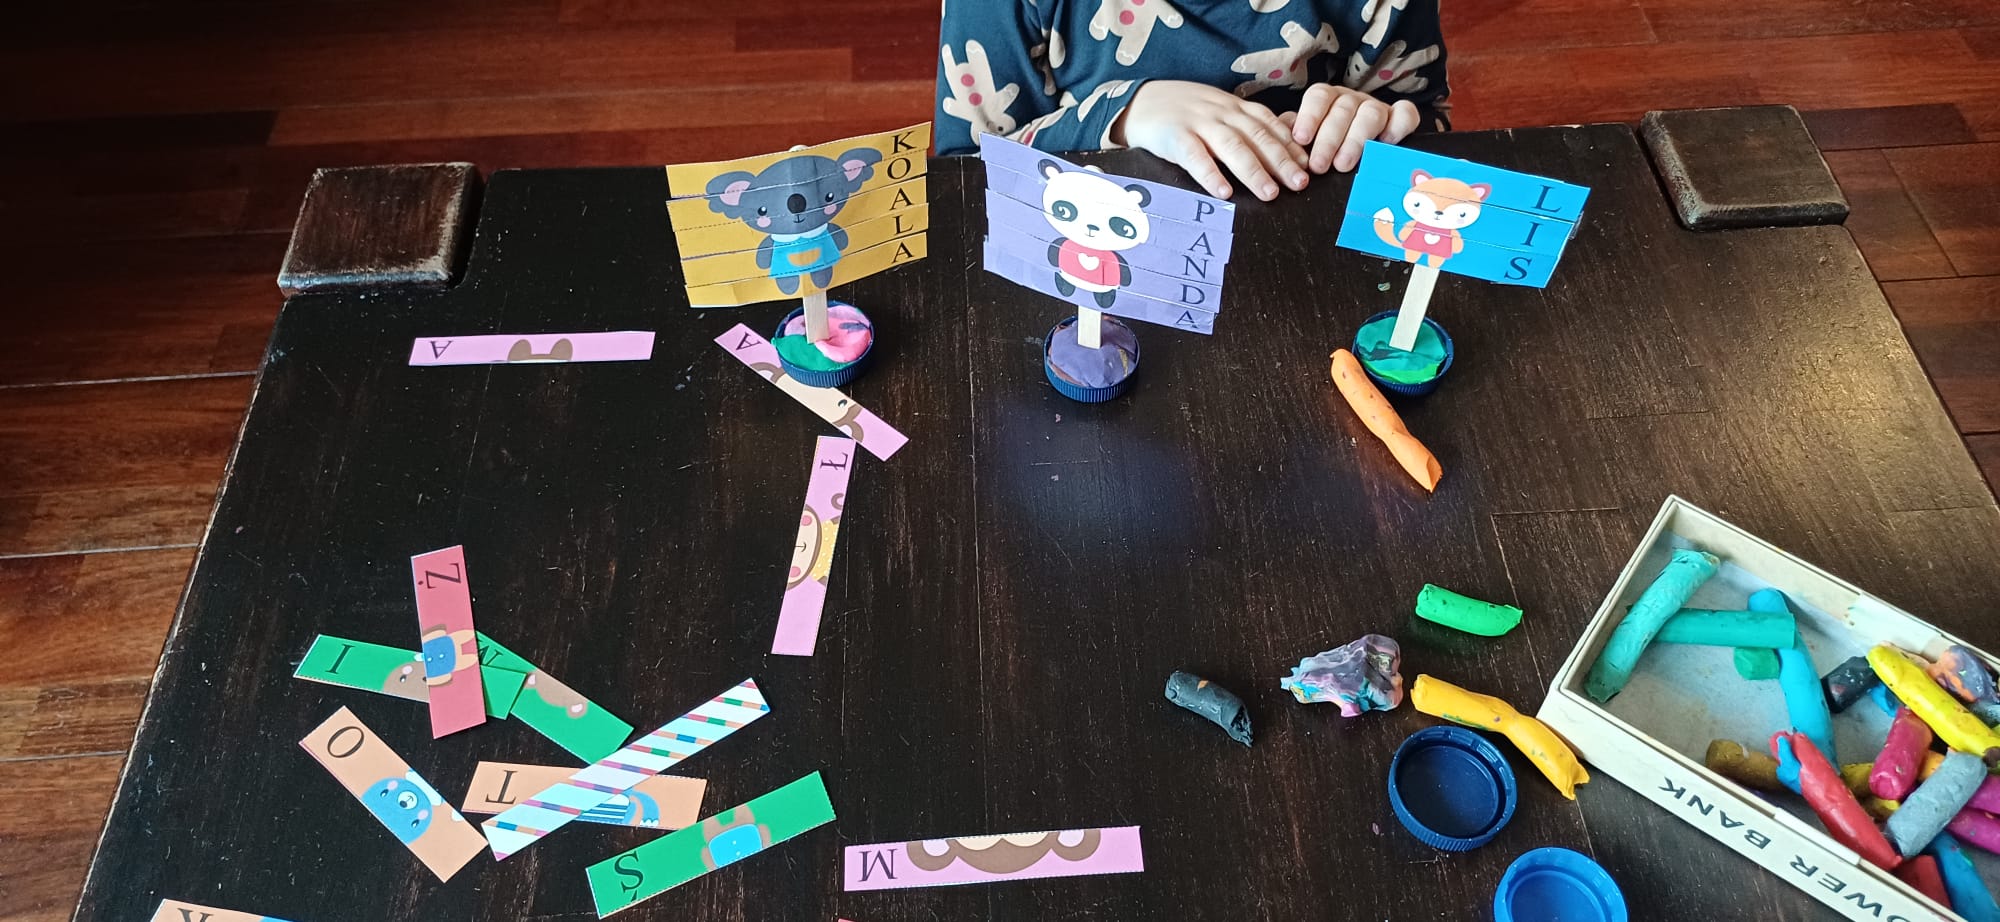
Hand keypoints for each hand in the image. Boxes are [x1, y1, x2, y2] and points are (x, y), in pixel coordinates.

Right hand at [1110, 80, 1308, 200]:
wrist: (1141, 101)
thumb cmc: (1187, 112)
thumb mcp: (1221, 111)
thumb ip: (1249, 125)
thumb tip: (1287, 145)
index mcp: (1236, 108)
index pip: (1270, 126)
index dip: (1291, 147)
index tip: (1309, 168)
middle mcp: (1222, 113)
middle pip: (1257, 137)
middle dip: (1281, 161)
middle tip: (1300, 184)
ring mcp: (1198, 123)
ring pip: (1232, 146)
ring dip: (1253, 170)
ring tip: (1269, 193)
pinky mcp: (1174, 136)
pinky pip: (1195, 156)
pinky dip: (1210, 174)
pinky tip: (1223, 192)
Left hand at [1279, 84, 1420, 173]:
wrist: (1356, 155)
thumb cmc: (1322, 149)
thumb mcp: (1303, 143)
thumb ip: (1289, 138)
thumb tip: (1275, 140)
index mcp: (1327, 100)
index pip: (1319, 96)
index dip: (1310, 116)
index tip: (1301, 139)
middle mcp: (1352, 100)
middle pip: (1343, 109)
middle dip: (1329, 139)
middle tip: (1319, 166)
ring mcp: (1377, 108)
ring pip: (1371, 113)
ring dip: (1356, 139)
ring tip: (1343, 166)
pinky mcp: (1400, 119)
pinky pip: (1405, 114)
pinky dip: (1398, 126)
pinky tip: (1386, 143)